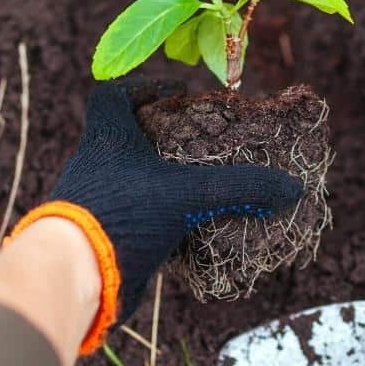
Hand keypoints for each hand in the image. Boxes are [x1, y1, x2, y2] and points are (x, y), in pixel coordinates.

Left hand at [51, 79, 303, 319]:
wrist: (73, 277)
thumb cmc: (123, 215)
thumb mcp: (189, 195)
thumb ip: (240, 187)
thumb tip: (291, 187)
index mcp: (107, 138)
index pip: (112, 95)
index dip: (143, 87)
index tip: (176, 94)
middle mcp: (94, 164)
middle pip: (124, 137)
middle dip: (161, 139)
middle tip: (198, 144)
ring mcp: (94, 201)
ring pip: (128, 180)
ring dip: (160, 181)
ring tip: (198, 188)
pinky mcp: (100, 236)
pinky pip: (132, 217)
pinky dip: (158, 219)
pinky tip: (185, 230)